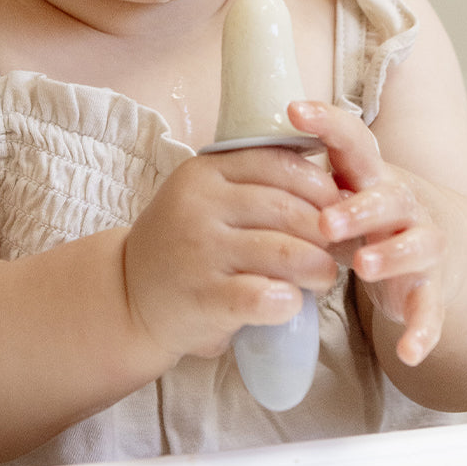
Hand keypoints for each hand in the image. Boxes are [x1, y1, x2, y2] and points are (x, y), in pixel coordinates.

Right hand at [123, 147, 342, 360]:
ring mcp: (201, 251)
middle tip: (339, 247)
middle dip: (327, 230)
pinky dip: (290, 301)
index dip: (318, 184)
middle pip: (288, 208)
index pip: (277, 163)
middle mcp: (200, 205)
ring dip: (319, 268)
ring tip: (324, 276)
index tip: (336, 204)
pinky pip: (265, 297)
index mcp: (205, 172)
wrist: (127, 293)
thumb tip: (330, 186)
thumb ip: (251, 184)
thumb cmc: (183, 242)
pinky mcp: (204, 297)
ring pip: (285, 252)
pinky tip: (292, 302)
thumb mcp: (205, 197)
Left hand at [289, 100, 453, 367]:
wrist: (433, 249)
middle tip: (326, 222)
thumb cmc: (366, 214)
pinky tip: (408, 350)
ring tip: (362, 266)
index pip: (353, 140)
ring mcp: (422, 245)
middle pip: (387, 196)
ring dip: (392, 255)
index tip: (293, 110)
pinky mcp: (431, 288)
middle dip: (358, 207)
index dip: (327, 123)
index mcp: (370, 175)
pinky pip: (432, 310)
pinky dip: (423, 330)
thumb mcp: (339, 191)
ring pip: (417, 244)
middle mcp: (402, 203)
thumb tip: (240, 151)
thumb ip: (304, 176)